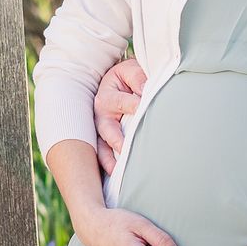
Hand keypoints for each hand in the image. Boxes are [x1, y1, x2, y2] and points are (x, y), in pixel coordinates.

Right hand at [94, 58, 146, 174]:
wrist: (117, 81)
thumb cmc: (127, 77)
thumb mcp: (131, 70)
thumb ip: (138, 78)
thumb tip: (146, 90)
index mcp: (107, 96)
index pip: (123, 102)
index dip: (136, 105)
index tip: (146, 110)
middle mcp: (100, 115)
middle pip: (107, 129)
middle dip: (117, 140)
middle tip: (126, 151)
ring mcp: (100, 130)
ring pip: (102, 146)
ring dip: (108, 159)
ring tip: (116, 171)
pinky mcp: (103, 140)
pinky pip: (102, 155)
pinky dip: (107, 165)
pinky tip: (114, 176)